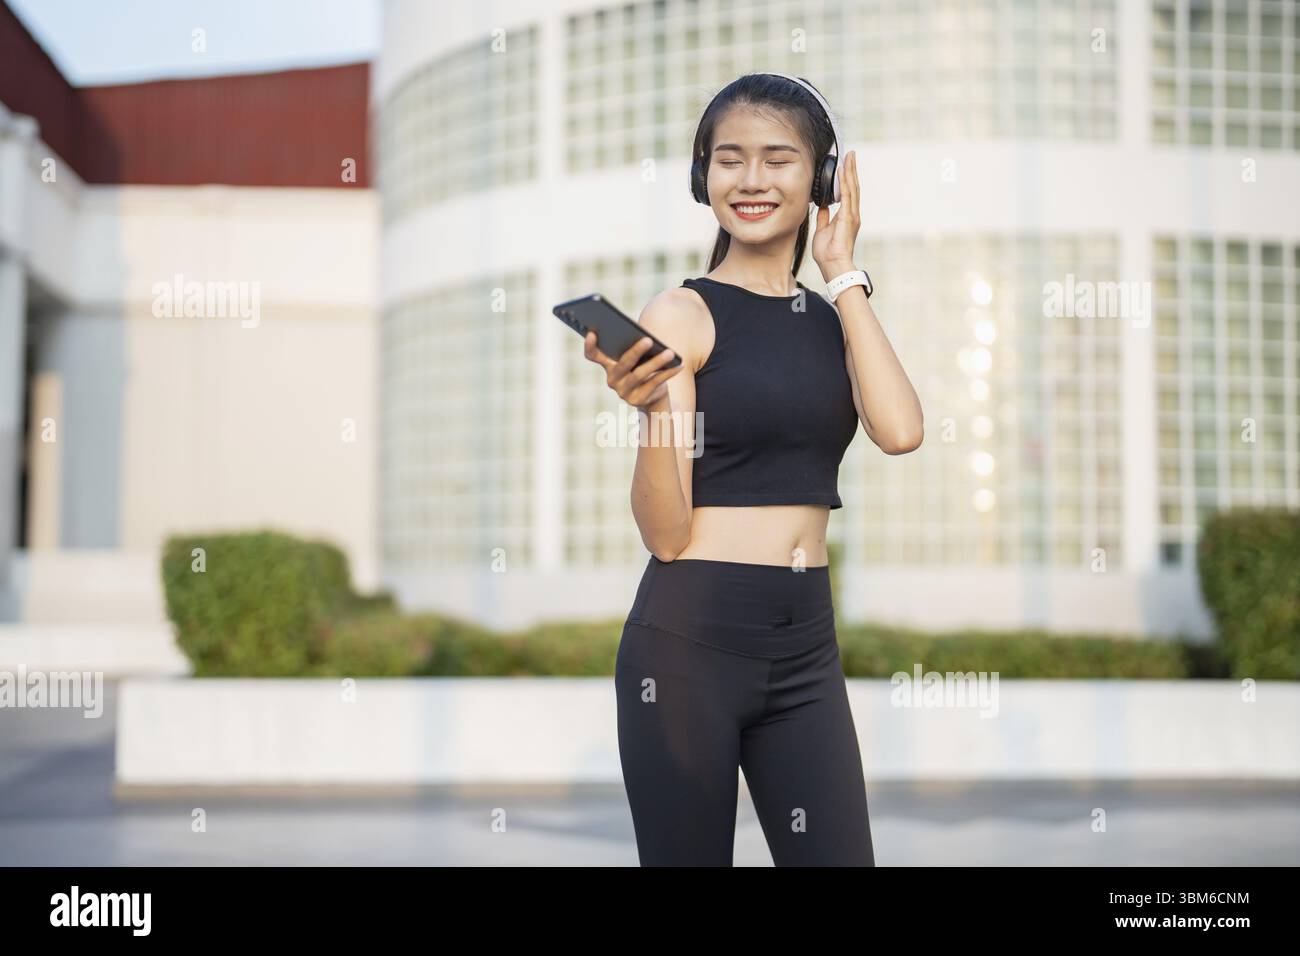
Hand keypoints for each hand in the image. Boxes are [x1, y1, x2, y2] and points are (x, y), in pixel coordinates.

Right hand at [583, 332, 681, 409]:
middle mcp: (612, 379)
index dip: (590, 345)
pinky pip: (655, 384)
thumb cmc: (643, 367)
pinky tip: (678, 365)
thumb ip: (635, 348)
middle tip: (649, 339)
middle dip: (636, 351)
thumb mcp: (637, 357)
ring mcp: (624, 392)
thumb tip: (648, 339)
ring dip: (657, 362)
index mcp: (608, 364)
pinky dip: (668, 373)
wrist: (651, 396)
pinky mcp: (638, 400)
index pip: (592, 355)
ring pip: (640, 375)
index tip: (593, 333)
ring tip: (670, 352)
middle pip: (623, 364)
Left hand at [811, 149, 859, 279]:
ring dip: (850, 171)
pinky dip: (844, 183)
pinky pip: (846, 196)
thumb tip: (822, 206)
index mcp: (846, 216)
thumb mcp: (822, 230)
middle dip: (851, 169)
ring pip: (852, 188)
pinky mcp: (848, 218)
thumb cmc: (828, 253)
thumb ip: (824, 217)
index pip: (847, 192)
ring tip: (849, 157)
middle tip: (850, 154)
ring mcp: (852, 215)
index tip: (844, 164)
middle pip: (853, 186)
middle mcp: (852, 213)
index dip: (846, 178)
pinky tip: (842, 171)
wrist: (833, 265)